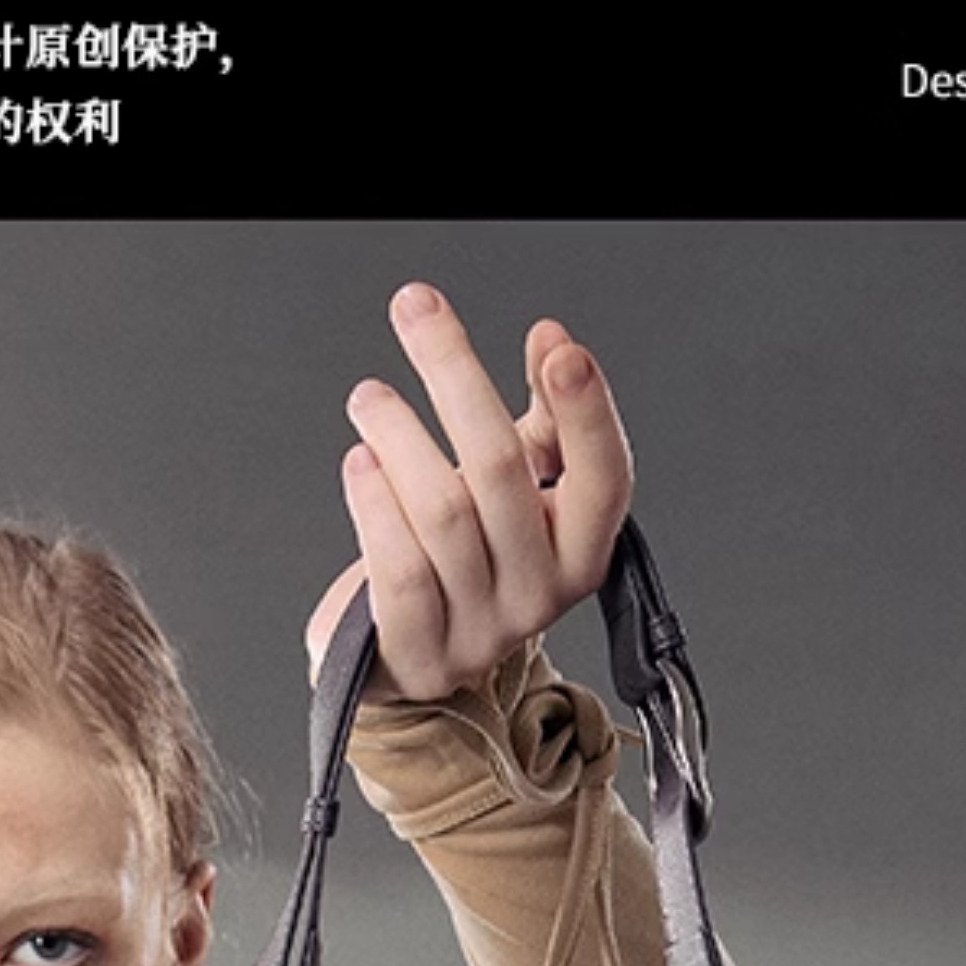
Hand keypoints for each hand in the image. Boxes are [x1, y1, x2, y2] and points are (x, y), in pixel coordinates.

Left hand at [303, 286, 634, 698]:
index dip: (589, 416)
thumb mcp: (515, 489)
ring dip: (399, 436)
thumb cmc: (463, 561)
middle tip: (415, 310)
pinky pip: (399, 570)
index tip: (560, 349)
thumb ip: (543, 419)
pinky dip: (375, 504)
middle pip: (502, 470)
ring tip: (370, 399)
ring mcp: (479, 632)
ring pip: (443, 512)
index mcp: (578, 552)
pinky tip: (360, 462)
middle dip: (454, 374)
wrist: (404, 655)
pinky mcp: (419, 655)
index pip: (605, 481)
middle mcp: (538, 596)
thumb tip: (551, 340)